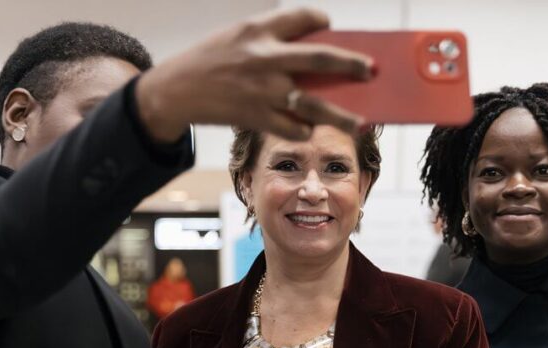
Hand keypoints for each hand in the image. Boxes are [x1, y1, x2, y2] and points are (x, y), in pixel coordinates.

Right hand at [136, 8, 373, 142]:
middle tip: (371, 71)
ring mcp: (263, 91)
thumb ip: (273, 36)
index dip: (321, 21)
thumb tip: (315, 47)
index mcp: (259, 30)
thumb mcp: (238, 35)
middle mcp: (265, 59)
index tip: (331, 27)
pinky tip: (312, 128)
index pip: (303, 18)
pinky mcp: (256, 117)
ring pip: (312, 105)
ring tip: (361, 122)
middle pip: (320, 60)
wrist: (176, 90)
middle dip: (351, 65)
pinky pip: (293, 128)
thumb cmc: (211, 60)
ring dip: (340, 115)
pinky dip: (306, 129)